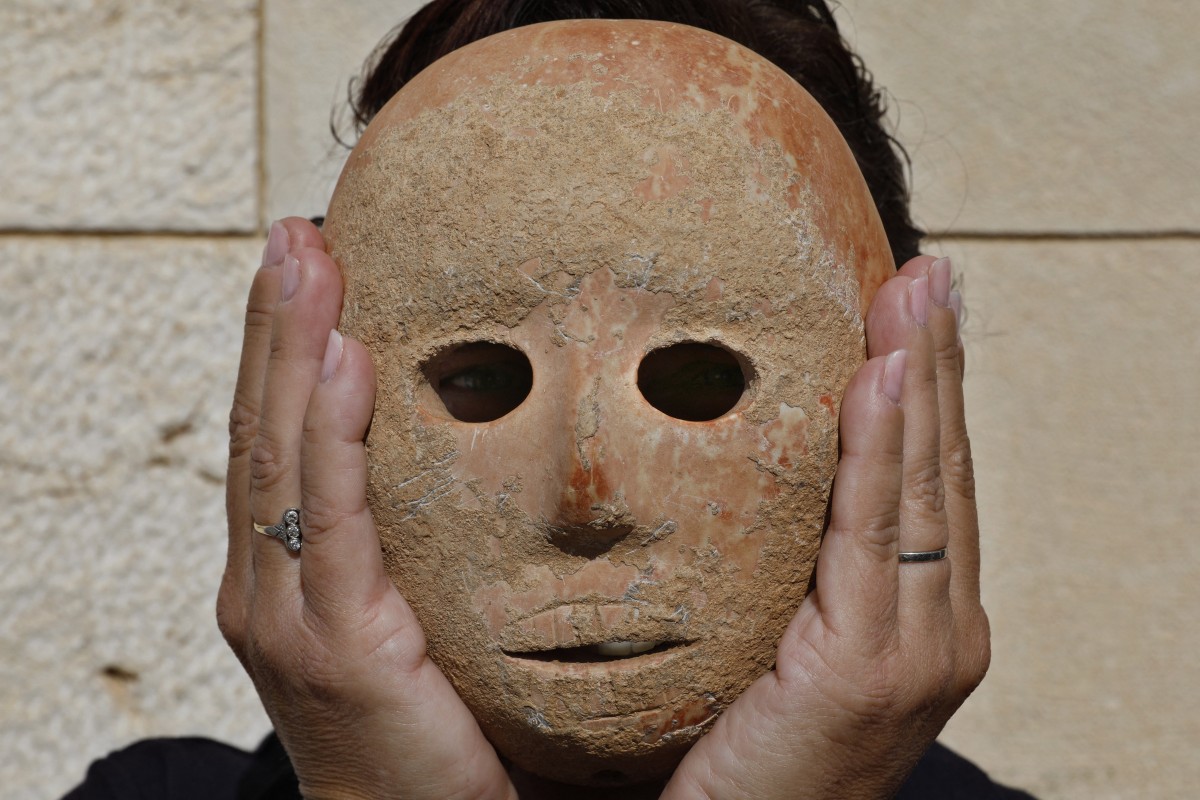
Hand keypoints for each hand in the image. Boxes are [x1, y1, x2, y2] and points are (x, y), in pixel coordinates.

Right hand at [216, 218, 515, 799]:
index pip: (290, 438)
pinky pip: (331, 520)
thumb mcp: (427, 617)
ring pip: (283, 455)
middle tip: (301, 229)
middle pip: (269, 427)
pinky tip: (348, 361)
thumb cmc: (438, 735)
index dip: (295, 348)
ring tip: (307, 257)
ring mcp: (290, 614)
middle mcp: (272, 584)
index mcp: (294, 573)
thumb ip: (439, 540)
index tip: (319, 262)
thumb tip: (514, 451)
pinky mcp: (335, 647)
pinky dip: (333, 435)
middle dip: (280, 324)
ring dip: (294, 348)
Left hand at [663, 256, 990, 798]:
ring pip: (918, 487)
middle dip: (936, 364)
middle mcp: (938, 633)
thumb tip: (737, 486)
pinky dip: (879, 447)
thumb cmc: (727, 756)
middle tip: (929, 271)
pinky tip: (881, 374)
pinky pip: (872, 531)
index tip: (911, 311)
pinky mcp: (867, 671)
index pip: (924, 487)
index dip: (926, 396)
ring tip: (915, 291)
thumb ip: (785, 573)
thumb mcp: (772, 646)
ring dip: (919, 380)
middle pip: (937, 471)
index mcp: (918, 624)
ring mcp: (915, 654)